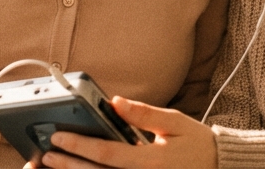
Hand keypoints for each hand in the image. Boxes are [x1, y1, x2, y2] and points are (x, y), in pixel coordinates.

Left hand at [39, 97, 215, 168]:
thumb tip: (115, 102)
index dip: (80, 146)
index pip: (107, 154)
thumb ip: (143, 114)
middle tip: (45, 156)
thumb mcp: (173, 122)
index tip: (58, 137)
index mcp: (151, 162)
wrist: (219, 168)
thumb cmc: (197, 145)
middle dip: (68, 167)